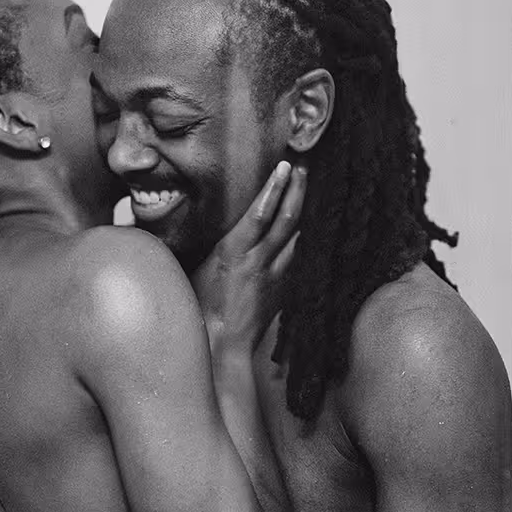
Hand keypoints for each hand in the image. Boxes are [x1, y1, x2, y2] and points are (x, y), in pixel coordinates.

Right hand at [192, 162, 305, 353]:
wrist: (222, 346)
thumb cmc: (200, 307)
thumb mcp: (200, 268)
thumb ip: (214, 245)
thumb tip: (208, 222)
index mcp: (234, 253)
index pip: (260, 214)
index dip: (274, 188)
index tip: (285, 166)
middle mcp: (258, 261)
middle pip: (286, 220)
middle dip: (297, 191)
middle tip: (305, 168)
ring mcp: (275, 276)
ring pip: (298, 237)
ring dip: (305, 212)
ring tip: (311, 189)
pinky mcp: (284, 289)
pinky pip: (298, 258)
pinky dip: (304, 240)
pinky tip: (310, 228)